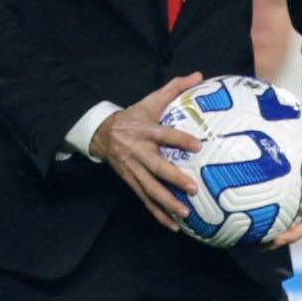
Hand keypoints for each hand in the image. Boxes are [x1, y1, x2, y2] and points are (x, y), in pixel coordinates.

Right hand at [89, 73, 202, 230]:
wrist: (102, 133)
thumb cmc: (133, 117)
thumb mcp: (151, 100)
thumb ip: (174, 88)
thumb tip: (200, 75)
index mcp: (144, 131)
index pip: (164, 134)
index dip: (179, 140)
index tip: (198, 145)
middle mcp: (138, 152)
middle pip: (156, 168)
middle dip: (174, 179)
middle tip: (193, 188)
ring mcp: (133, 170)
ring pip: (150, 189)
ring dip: (167, 203)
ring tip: (184, 214)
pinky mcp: (131, 182)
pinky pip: (145, 200)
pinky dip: (158, 214)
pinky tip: (174, 225)